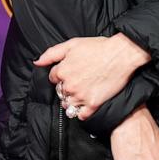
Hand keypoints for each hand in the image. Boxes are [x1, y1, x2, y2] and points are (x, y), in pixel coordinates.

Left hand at [32, 34, 148, 120]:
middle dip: (66, 88)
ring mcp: (81, 96)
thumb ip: (52, 53)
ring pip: (68, 105)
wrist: (121, 54)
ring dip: (72, 101)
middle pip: (60, 93)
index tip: (71, 72)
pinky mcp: (93, 104)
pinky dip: (82, 112)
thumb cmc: (99, 47)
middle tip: (78, 82)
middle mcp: (69, 86)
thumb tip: (37, 62)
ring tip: (82, 94)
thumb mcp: (72, 44)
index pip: (53, 78)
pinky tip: (87, 104)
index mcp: (62, 71)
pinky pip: (81, 116)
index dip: (61, 74)